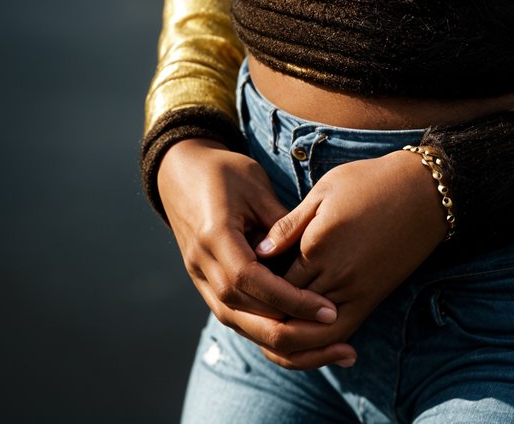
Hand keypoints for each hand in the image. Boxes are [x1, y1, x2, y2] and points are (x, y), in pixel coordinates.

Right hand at [157, 137, 357, 368]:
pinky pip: (232, 314)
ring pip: (236, 322)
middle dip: (288, 331)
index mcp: (214, 236)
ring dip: (276, 339)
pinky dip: (261, 327)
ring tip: (319, 343)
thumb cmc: (224, 170)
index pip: (252, 281)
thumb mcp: (256, 185)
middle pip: (242, 314)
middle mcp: (202, 264)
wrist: (180, 170)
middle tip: (333, 333)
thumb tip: (309, 255)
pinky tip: (292, 332)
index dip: (289, 300)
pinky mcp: (204, 283)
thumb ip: (279, 222)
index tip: (326, 308)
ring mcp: (199, 277)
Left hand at [252, 149, 450, 369]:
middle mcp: (334, 274)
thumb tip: (258, 253)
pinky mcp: (371, 299)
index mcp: (316, 244)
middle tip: (248, 307)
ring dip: (287, 337)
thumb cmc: (370, 182)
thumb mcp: (324, 190)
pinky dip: (318, 343)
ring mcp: (354, 291)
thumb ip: (289, 225)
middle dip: (265, 313)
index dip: (255, 283)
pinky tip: (304, 336)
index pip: (271, 280)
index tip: (244, 275)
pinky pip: (338, 333)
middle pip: (286, 311)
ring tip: (271, 326)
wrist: (422, 192)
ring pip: (309, 334)